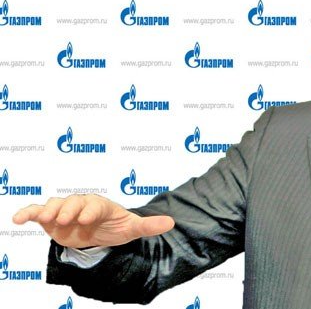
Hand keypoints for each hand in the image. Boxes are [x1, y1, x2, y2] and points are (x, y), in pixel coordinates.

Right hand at [12, 194, 174, 247]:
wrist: (99, 231)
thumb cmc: (115, 226)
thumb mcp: (132, 228)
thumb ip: (148, 225)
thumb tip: (171, 223)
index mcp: (100, 206)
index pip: (95, 205)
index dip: (90, 211)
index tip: (86, 219)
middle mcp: (81, 204)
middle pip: (73, 203)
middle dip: (68, 209)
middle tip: (63, 219)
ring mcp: (64, 210)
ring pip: (54, 205)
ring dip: (48, 210)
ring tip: (41, 218)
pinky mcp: (50, 219)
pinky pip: (36, 212)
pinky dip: (26, 213)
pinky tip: (15, 219)